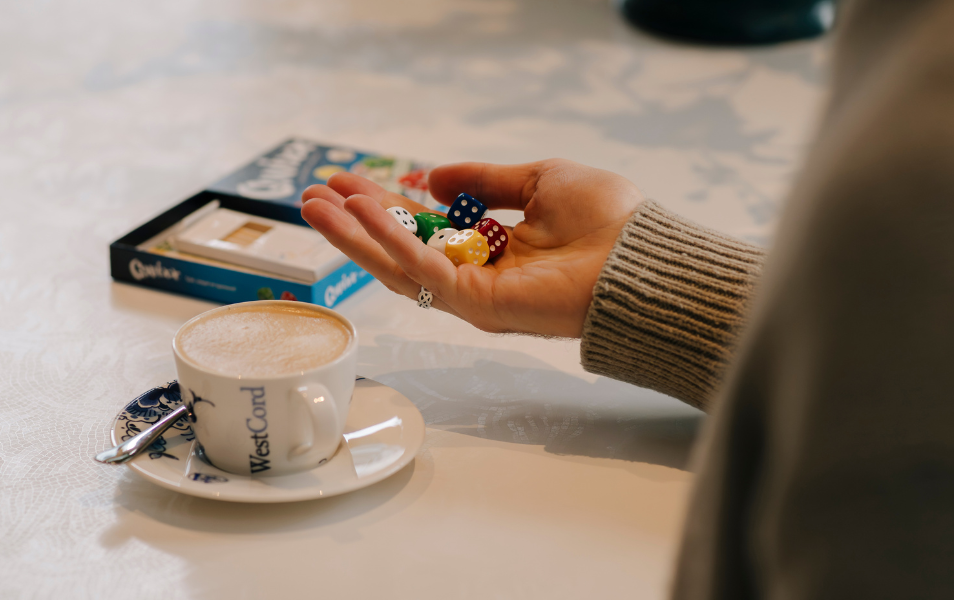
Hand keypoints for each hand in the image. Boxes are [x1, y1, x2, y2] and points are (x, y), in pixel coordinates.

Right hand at [300, 159, 643, 337]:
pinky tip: (361, 211)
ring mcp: (474, 295)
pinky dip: (388, 239)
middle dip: (354, 223)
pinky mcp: (476, 304)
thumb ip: (483, 179)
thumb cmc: (606, 220)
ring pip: (397, 265)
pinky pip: (421, 269)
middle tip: (313, 195)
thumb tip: (432, 175)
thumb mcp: (537, 181)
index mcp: (494, 249)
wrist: (640, 257)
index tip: (348, 182)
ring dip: (354, 234)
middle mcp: (478, 275)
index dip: (385, 206)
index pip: (426, 229)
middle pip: (400, 251)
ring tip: (315, 204)